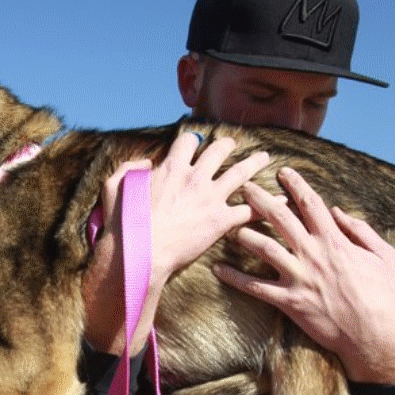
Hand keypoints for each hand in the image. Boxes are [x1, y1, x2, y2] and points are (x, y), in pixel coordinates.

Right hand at [83, 130, 270, 353]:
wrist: (140, 253)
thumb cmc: (124, 224)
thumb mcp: (114, 186)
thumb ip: (128, 168)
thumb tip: (146, 162)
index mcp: (171, 168)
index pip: (188, 142)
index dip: (192, 141)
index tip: (196, 142)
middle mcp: (195, 178)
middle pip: (219, 150)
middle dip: (226, 144)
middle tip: (232, 144)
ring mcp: (210, 198)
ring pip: (241, 173)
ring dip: (254, 163)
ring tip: (264, 158)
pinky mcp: (221, 221)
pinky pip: (251, 210)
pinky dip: (267, 205)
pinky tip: (280, 202)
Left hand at [214, 167, 394, 382]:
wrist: (379, 335)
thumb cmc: (385, 295)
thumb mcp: (384, 255)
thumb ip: (360, 230)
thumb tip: (338, 211)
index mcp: (335, 240)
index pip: (310, 203)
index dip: (295, 185)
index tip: (283, 172)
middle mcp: (313, 254)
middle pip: (280, 218)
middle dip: (259, 199)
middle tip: (243, 186)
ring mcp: (299, 277)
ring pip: (263, 247)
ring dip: (244, 234)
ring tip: (229, 225)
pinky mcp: (289, 302)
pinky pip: (256, 287)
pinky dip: (235, 278)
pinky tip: (218, 269)